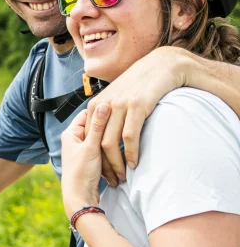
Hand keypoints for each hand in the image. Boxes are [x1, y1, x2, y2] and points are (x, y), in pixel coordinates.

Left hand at [61, 104, 111, 217]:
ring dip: (111, 143)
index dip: (103, 112)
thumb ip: (99, 126)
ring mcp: (83, 150)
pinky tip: (119, 155)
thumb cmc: (81, 173)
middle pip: (95, 127)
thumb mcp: (91, 147)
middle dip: (108, 129)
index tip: (117, 108)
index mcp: (71, 133)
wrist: (80, 198)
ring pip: (101, 139)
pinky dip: (110, 153)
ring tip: (121, 142)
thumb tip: (104, 104)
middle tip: (123, 123)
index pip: (88, 114)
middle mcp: (75, 139)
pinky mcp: (90, 160)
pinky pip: (103, 151)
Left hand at [85, 47, 186, 183]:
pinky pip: (129, 137)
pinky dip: (130, 153)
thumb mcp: (116, 97)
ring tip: (123, 176)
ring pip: (110, 143)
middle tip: (112, 180)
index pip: (87, 138)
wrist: (160, 66)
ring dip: (116, 164)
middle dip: (103, 165)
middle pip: (96, 144)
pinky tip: (134, 163)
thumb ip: (106, 114)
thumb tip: (101, 133)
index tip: (100, 172)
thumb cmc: (138, 85)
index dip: (93, 157)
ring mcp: (119, 105)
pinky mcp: (136, 106)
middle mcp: (103, 105)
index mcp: (95, 105)